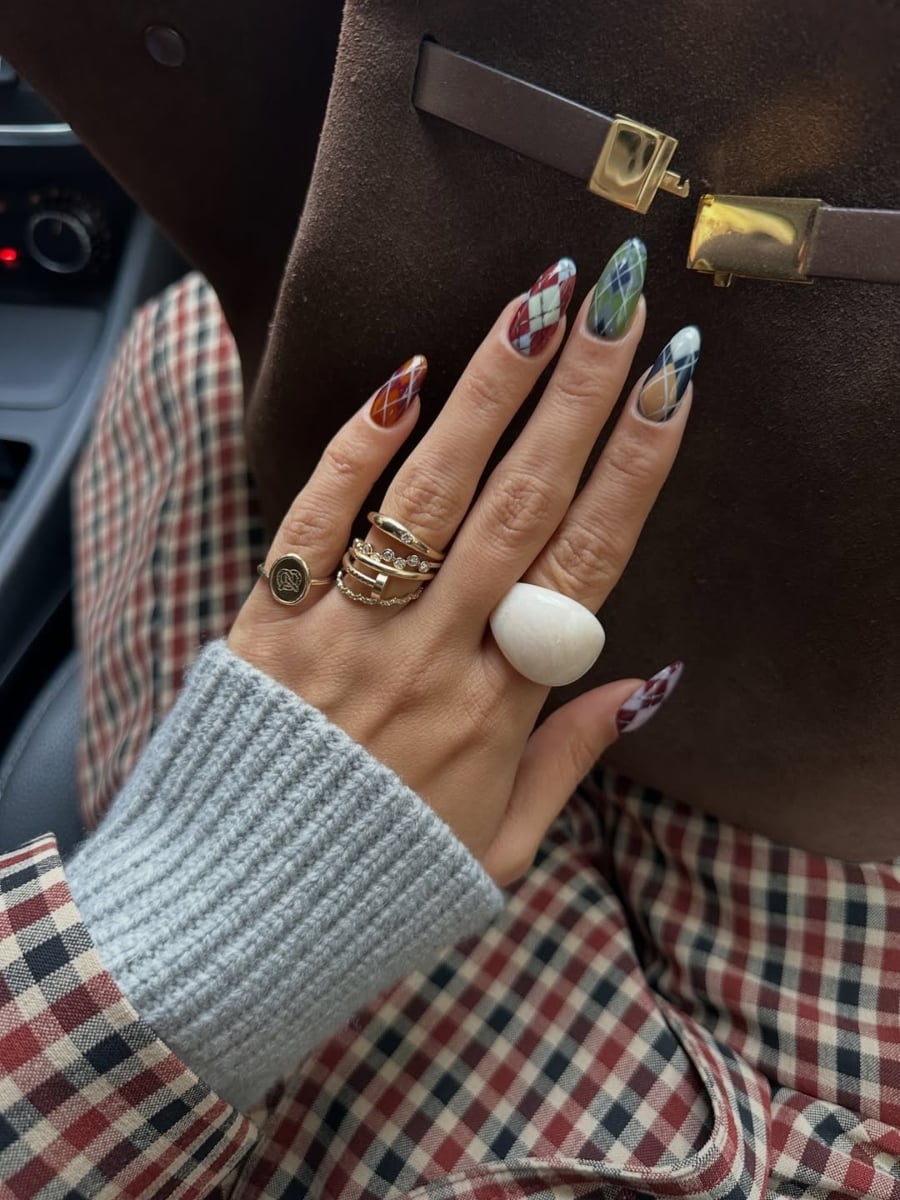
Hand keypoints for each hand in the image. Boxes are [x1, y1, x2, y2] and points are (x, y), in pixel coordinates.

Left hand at [228, 251, 695, 883]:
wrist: (243, 913)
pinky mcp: (273, 618)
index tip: (671, 382)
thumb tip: (642, 683)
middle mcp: (435, 651)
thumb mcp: (504, 849)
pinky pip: (318, 517)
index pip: (588, 559)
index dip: (636, 464)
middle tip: (615, 296)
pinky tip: (405, 378)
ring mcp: (351, 629)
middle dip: (579, 390)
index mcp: (502, 705)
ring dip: (489, 392)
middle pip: (524, 499)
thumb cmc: (380, 881)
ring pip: (432, 489)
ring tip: (533, 305)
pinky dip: (359, 448)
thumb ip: (571, 760)